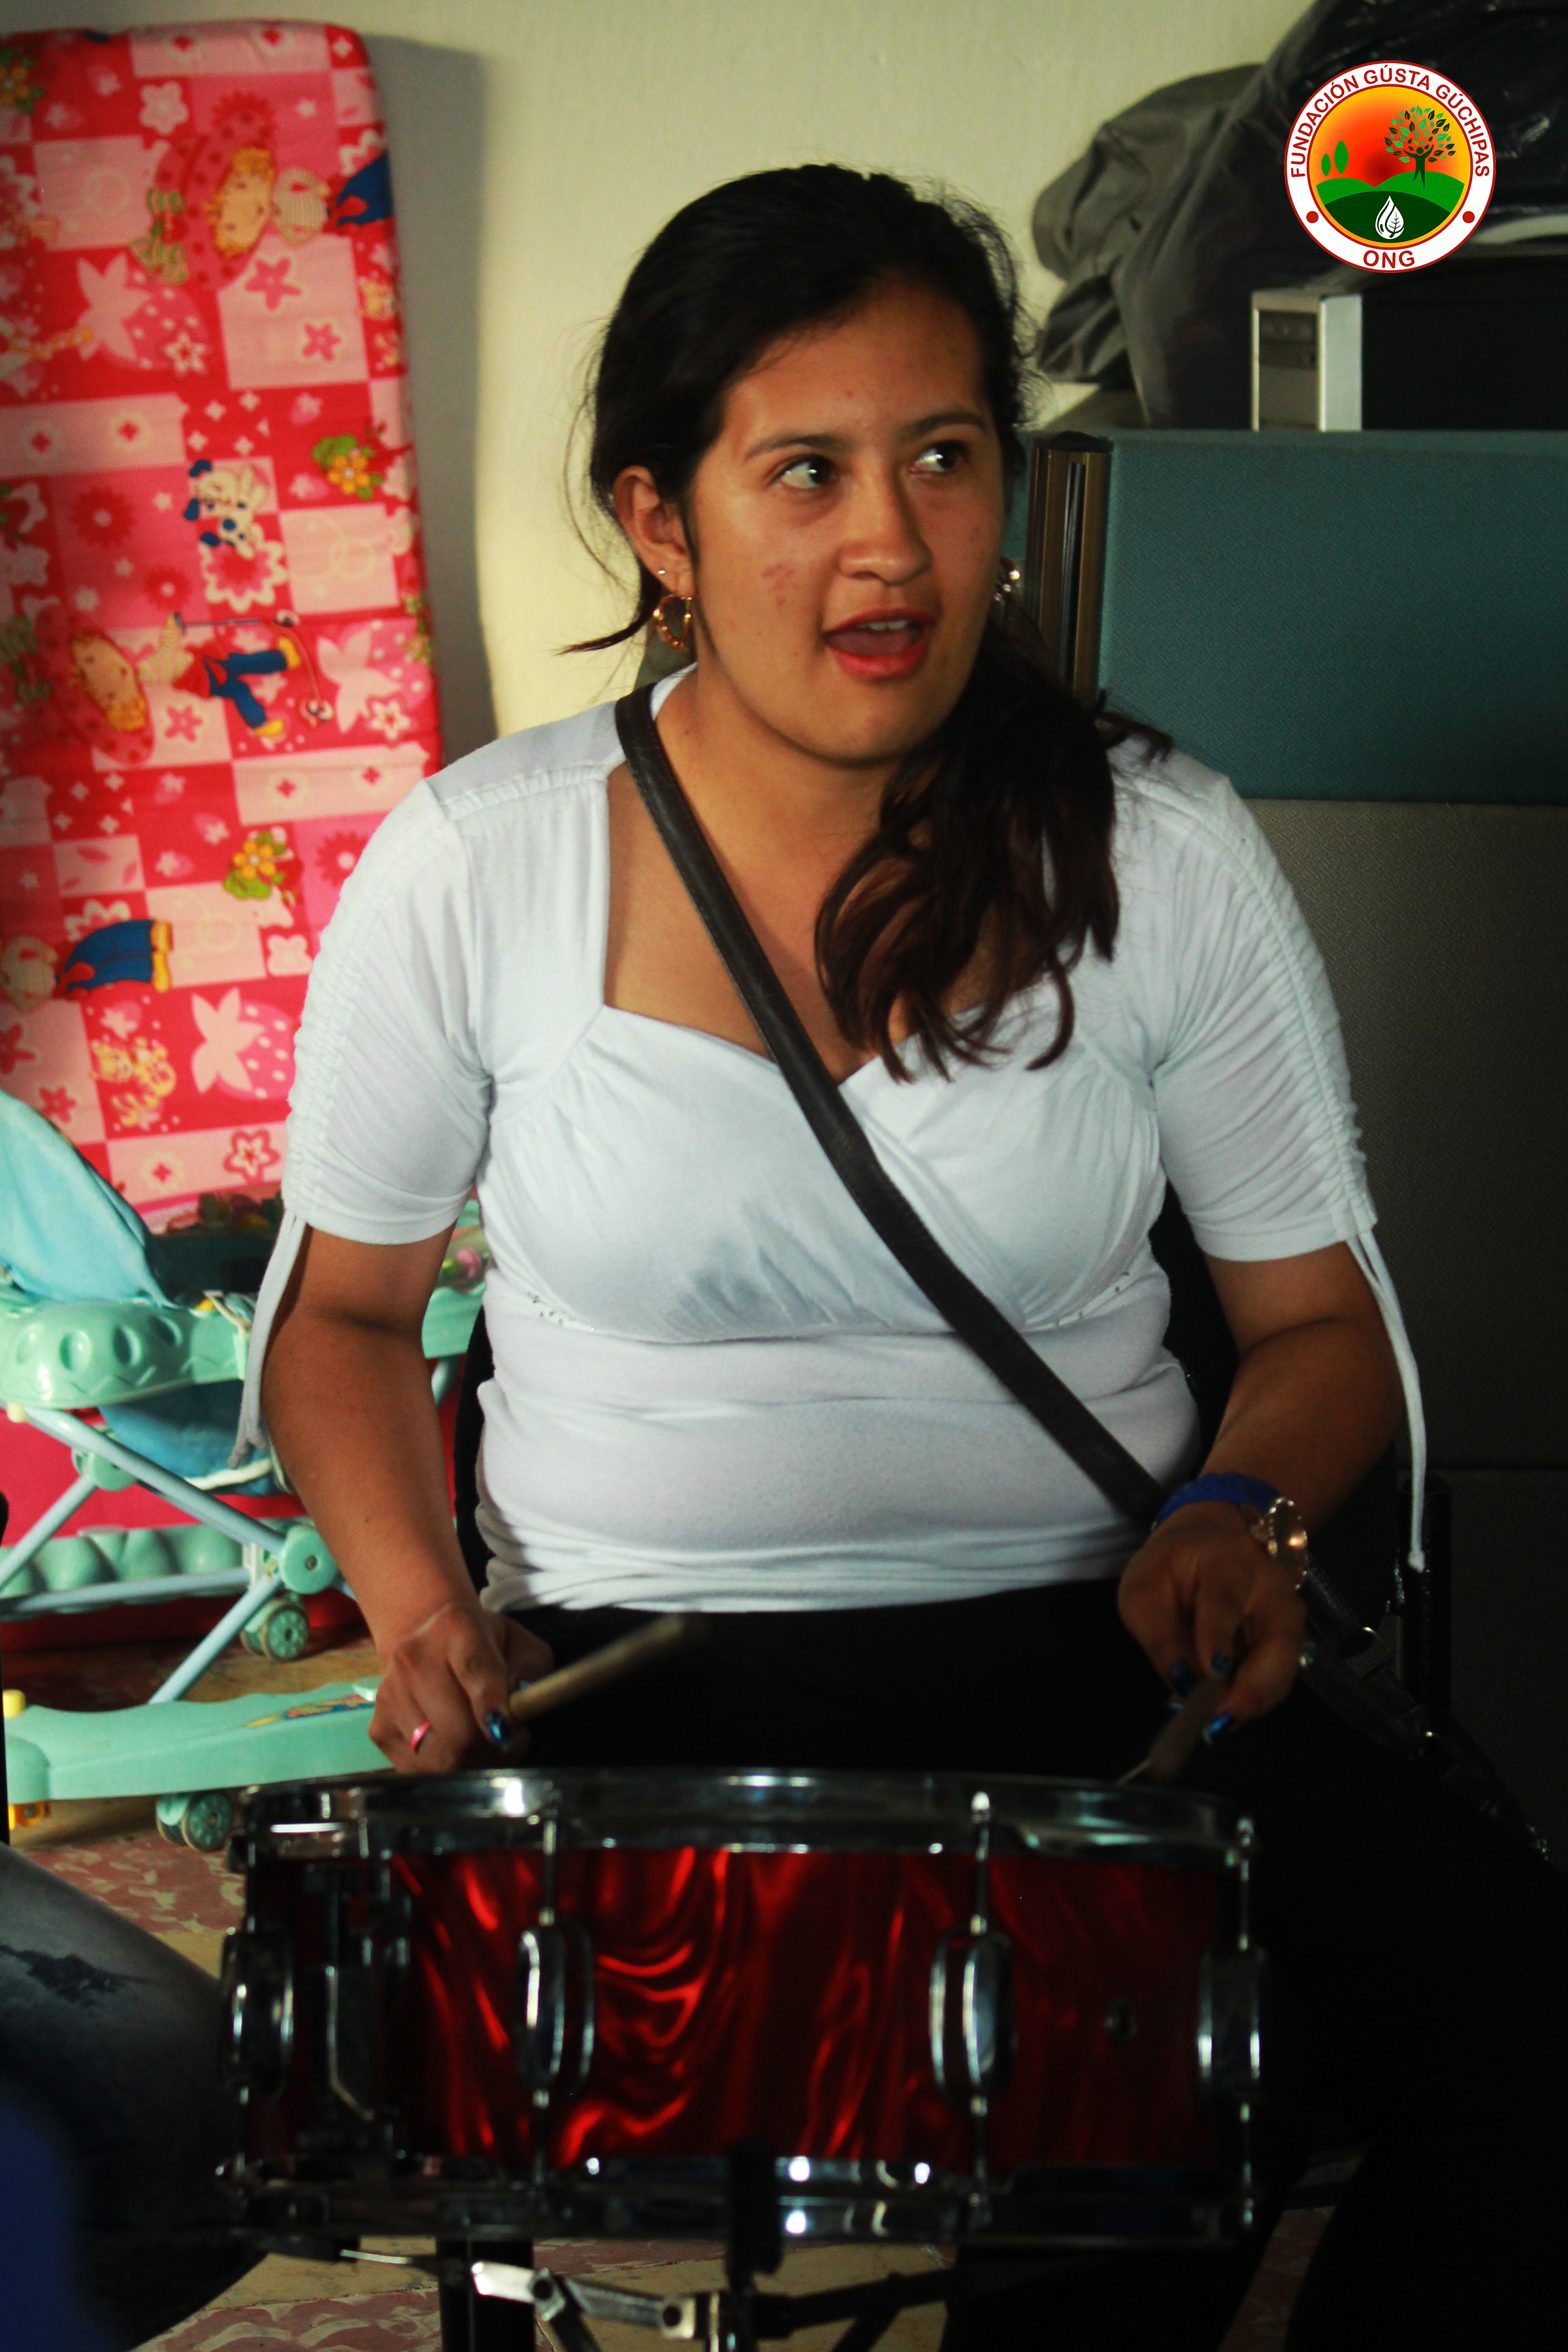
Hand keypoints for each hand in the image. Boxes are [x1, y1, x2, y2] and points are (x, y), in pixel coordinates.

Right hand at [369, 1595, 553, 1774]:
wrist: (427, 1640)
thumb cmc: (484, 1646)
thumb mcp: (519, 1644)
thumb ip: (530, 1670)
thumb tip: (520, 1704)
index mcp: (457, 1626)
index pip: (474, 1669)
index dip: (491, 1705)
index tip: (506, 1733)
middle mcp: (413, 1657)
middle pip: (458, 1730)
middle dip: (494, 1749)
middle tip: (509, 1741)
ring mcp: (390, 1695)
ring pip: (439, 1758)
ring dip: (471, 1763)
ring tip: (484, 1745)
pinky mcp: (378, 1728)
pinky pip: (418, 1770)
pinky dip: (444, 1770)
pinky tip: (455, 1748)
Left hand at [1117, 1501, 1305, 1730]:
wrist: (1205, 1546)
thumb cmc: (1170, 1568)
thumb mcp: (1144, 1593)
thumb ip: (1159, 1637)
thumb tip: (1182, 1683)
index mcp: (1227, 1558)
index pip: (1225, 1599)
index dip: (1219, 1637)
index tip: (1212, 1672)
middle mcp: (1270, 1582)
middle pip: (1278, 1637)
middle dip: (1255, 1685)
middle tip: (1222, 1721)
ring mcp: (1287, 1609)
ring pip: (1287, 1662)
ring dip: (1256, 1699)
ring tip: (1220, 1723)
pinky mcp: (1290, 1635)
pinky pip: (1282, 1674)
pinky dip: (1258, 1698)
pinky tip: (1229, 1709)